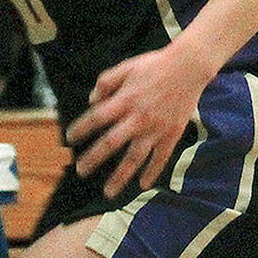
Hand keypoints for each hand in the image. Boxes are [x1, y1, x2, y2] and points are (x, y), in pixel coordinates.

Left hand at [64, 44, 213, 197]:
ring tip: (108, 192)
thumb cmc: (154, 65)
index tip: (69, 139)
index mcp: (124, 100)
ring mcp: (155, 129)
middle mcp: (138, 117)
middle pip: (111, 143)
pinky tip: (143, 186)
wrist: (188, 67)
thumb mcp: (125, 67)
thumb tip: (92, 101)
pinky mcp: (172, 134)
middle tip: (80, 171)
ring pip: (135, 158)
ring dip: (120, 176)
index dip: (81, 129)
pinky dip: (152, 172)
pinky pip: (160, 158)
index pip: (96, 118)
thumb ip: (105, 82)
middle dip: (93, 159)